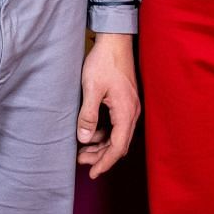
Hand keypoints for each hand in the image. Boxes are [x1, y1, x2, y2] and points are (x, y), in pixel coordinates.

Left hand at [77, 32, 139, 179]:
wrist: (115, 40)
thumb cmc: (104, 61)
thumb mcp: (92, 89)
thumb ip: (88, 116)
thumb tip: (85, 140)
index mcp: (126, 112)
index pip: (118, 147)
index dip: (105, 163)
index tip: (92, 174)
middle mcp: (132, 112)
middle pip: (119, 144)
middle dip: (101, 156)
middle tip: (81, 162)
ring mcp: (130, 107)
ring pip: (118, 136)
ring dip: (102, 145)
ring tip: (83, 151)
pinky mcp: (125, 101)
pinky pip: (117, 125)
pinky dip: (105, 133)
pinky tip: (91, 134)